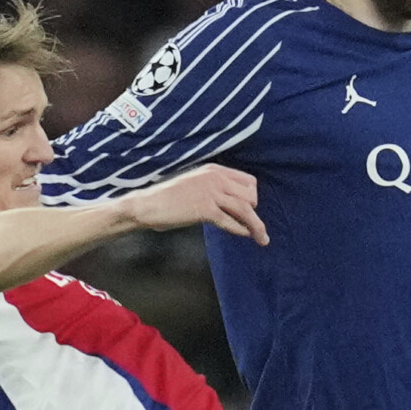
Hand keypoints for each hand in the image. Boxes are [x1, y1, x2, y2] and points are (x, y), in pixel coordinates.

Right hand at [131, 165, 266, 243]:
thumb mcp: (195, 184)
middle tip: (254, 226)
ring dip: (257, 226)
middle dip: (255, 212)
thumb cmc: (168, 198)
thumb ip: (213, 189)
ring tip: (263, 239)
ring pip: (245, 209)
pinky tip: (246, 236)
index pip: (248, 180)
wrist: (147, 205)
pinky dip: (242, 230)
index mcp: (214, 170)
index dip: (253, 196)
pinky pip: (231, 221)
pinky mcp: (205, 209)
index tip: (252, 210)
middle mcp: (215, 178)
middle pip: (251, 195)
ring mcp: (211, 193)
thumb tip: (231, 204)